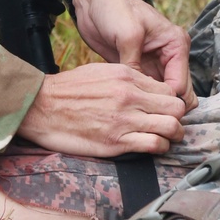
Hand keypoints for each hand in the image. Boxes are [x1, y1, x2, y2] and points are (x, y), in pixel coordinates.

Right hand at [18, 63, 186, 157]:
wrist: (41, 107)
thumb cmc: (68, 90)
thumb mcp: (100, 72)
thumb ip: (127, 79)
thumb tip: (148, 89)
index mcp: (126, 76)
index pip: (169, 90)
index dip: (172, 102)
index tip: (167, 110)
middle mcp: (129, 96)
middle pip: (176, 108)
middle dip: (178, 118)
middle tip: (172, 125)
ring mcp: (124, 120)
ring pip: (171, 127)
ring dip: (173, 135)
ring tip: (167, 138)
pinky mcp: (116, 142)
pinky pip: (154, 145)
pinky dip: (160, 148)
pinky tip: (153, 147)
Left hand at [72, 0, 195, 110]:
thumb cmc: (114, 7)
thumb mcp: (128, 34)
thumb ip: (135, 65)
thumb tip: (138, 95)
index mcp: (175, 44)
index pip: (180, 84)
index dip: (168, 103)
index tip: (151, 116)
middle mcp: (169, 56)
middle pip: (175, 93)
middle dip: (163, 108)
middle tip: (146, 123)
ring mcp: (152, 64)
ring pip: (160, 95)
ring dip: (151, 106)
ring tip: (136, 120)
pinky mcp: (136, 68)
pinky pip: (143, 90)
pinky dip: (139, 100)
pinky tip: (128, 110)